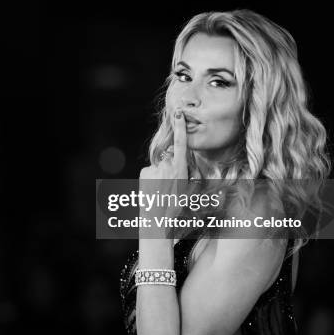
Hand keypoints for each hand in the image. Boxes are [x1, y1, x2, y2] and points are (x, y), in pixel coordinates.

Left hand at [139, 108, 188, 233]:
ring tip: (161, 189)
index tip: (177, 113)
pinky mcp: (144, 172)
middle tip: (171, 185)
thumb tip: (182, 161)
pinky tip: (153, 189)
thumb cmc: (176, 208)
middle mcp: (167, 166)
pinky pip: (150, 170)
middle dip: (172, 165)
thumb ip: (188, 171)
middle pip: (171, 157)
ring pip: (160, 165)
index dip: (180, 127)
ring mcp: (154, 168)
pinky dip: (152, 177)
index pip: (181, 143)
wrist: (157, 221)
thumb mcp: (190, 190)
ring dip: (161, 173)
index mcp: (181, 170)